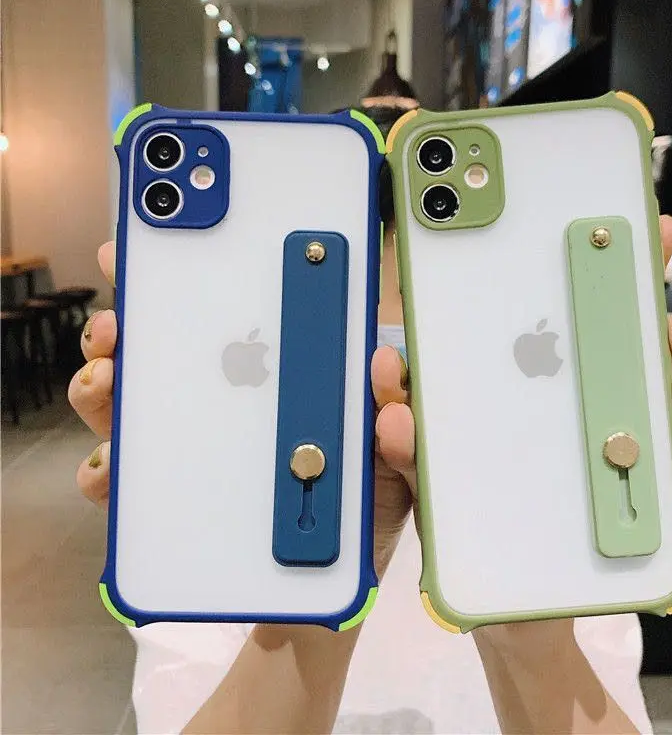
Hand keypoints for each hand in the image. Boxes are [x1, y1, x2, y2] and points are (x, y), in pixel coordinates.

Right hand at [70, 242, 414, 581]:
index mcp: (288, 380)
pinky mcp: (176, 499)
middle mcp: (234, 403)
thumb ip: (403, 428)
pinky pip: (126, 480)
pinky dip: (105, 469)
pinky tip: (112, 468)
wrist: (334, 588)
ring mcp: (198, 447)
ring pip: (130, 402)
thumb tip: (384, 370)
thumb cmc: (369, 511)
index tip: (167, 245)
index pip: (243, 316)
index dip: (202, 275)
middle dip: (132, 324)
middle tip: (120, 319)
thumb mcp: (399, 465)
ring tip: (106, 380)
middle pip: (168, 350)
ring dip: (105, 385)